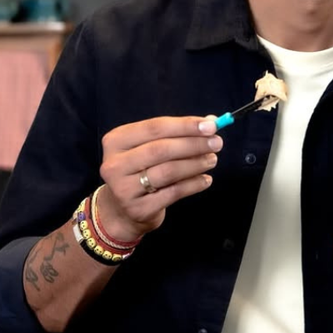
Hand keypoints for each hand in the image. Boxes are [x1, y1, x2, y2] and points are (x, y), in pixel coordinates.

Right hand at [96, 116, 220, 242]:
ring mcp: (124, 189)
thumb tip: (211, 121)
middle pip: (161, 149)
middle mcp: (115, 164)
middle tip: (217, 143)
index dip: (185, 125)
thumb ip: (177, 134)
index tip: (211, 125)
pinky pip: (173, 192)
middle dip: (193, 144)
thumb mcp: (149, 148)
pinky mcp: (138, 209)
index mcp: (116, 140)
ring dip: (195, 164)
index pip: (155, 127)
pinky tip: (205, 180)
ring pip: (168, 171)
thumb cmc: (140, 172)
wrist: (121, 211)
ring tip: (212, 160)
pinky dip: (194, 184)